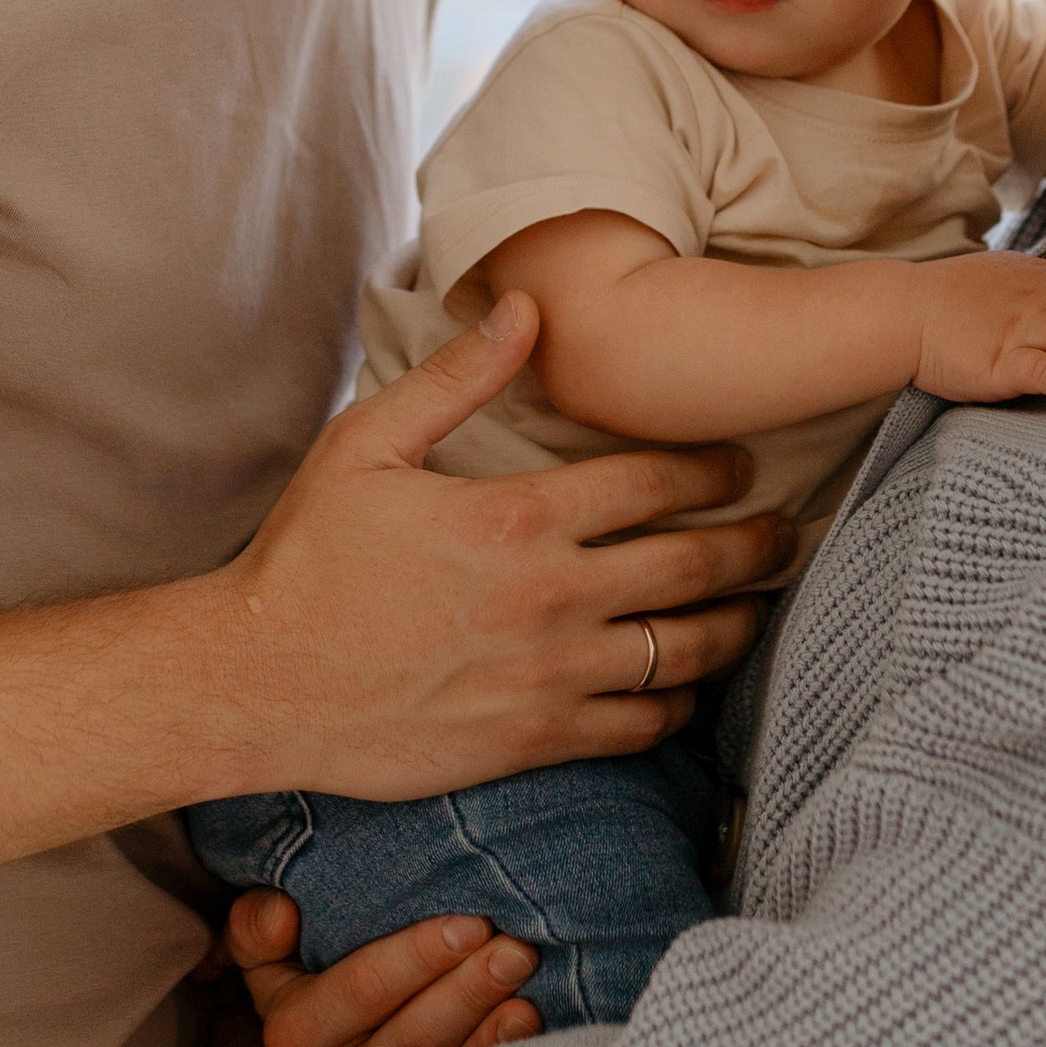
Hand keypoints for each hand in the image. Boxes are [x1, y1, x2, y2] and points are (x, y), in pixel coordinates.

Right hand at [208, 293, 790, 800]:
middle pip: (694, 564)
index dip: (714, 469)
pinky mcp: (536, 739)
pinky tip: (692, 686)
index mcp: (519, 516)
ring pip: (685, 649)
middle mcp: (552, 596)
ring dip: (738, 623)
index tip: (740, 463)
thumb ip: (458, 376)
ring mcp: (551, 675)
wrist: (258, 682)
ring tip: (764, 605)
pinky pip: (642, 725)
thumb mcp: (367, 442)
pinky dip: (681, 704)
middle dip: (756, 542)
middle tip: (786, 531)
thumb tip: (526, 307)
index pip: (656, 483)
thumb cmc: (306, 558)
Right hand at [226, 887, 543, 1046]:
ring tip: (527, 974)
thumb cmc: (295, 978)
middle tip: (516, 948)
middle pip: (412, 1036)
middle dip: (468, 990)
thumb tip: (283, 915)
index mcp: (298, 1033)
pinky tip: (527, 1021)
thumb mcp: (261, 956)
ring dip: (490, 1024)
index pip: (363, 990)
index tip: (470, 924)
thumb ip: (257, 928)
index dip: (417, 958)